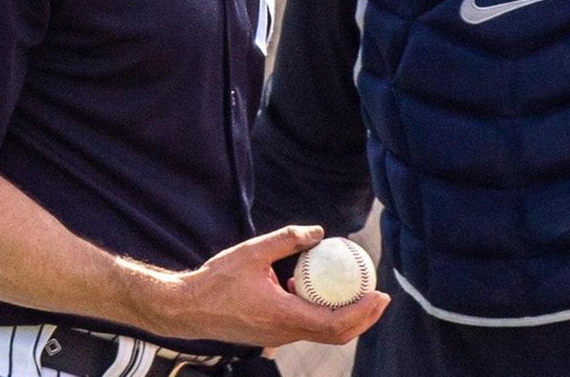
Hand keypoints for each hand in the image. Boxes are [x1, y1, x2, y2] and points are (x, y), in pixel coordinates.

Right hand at [153, 225, 388, 346]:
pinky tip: (319, 290)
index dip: (363, 311)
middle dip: (364, 318)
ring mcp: (278, 337)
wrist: (188, 309)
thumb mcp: (253, 251)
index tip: (380, 294)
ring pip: (323, 333)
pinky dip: (324, 314)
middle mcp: (284, 332)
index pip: (335, 323)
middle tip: (381, 296)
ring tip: (360, 293)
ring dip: (347, 318)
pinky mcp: (272, 334)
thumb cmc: (217, 279)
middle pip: (337, 335)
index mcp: (283, 315)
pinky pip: (307, 327)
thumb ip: (288, 239)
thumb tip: (319, 232)